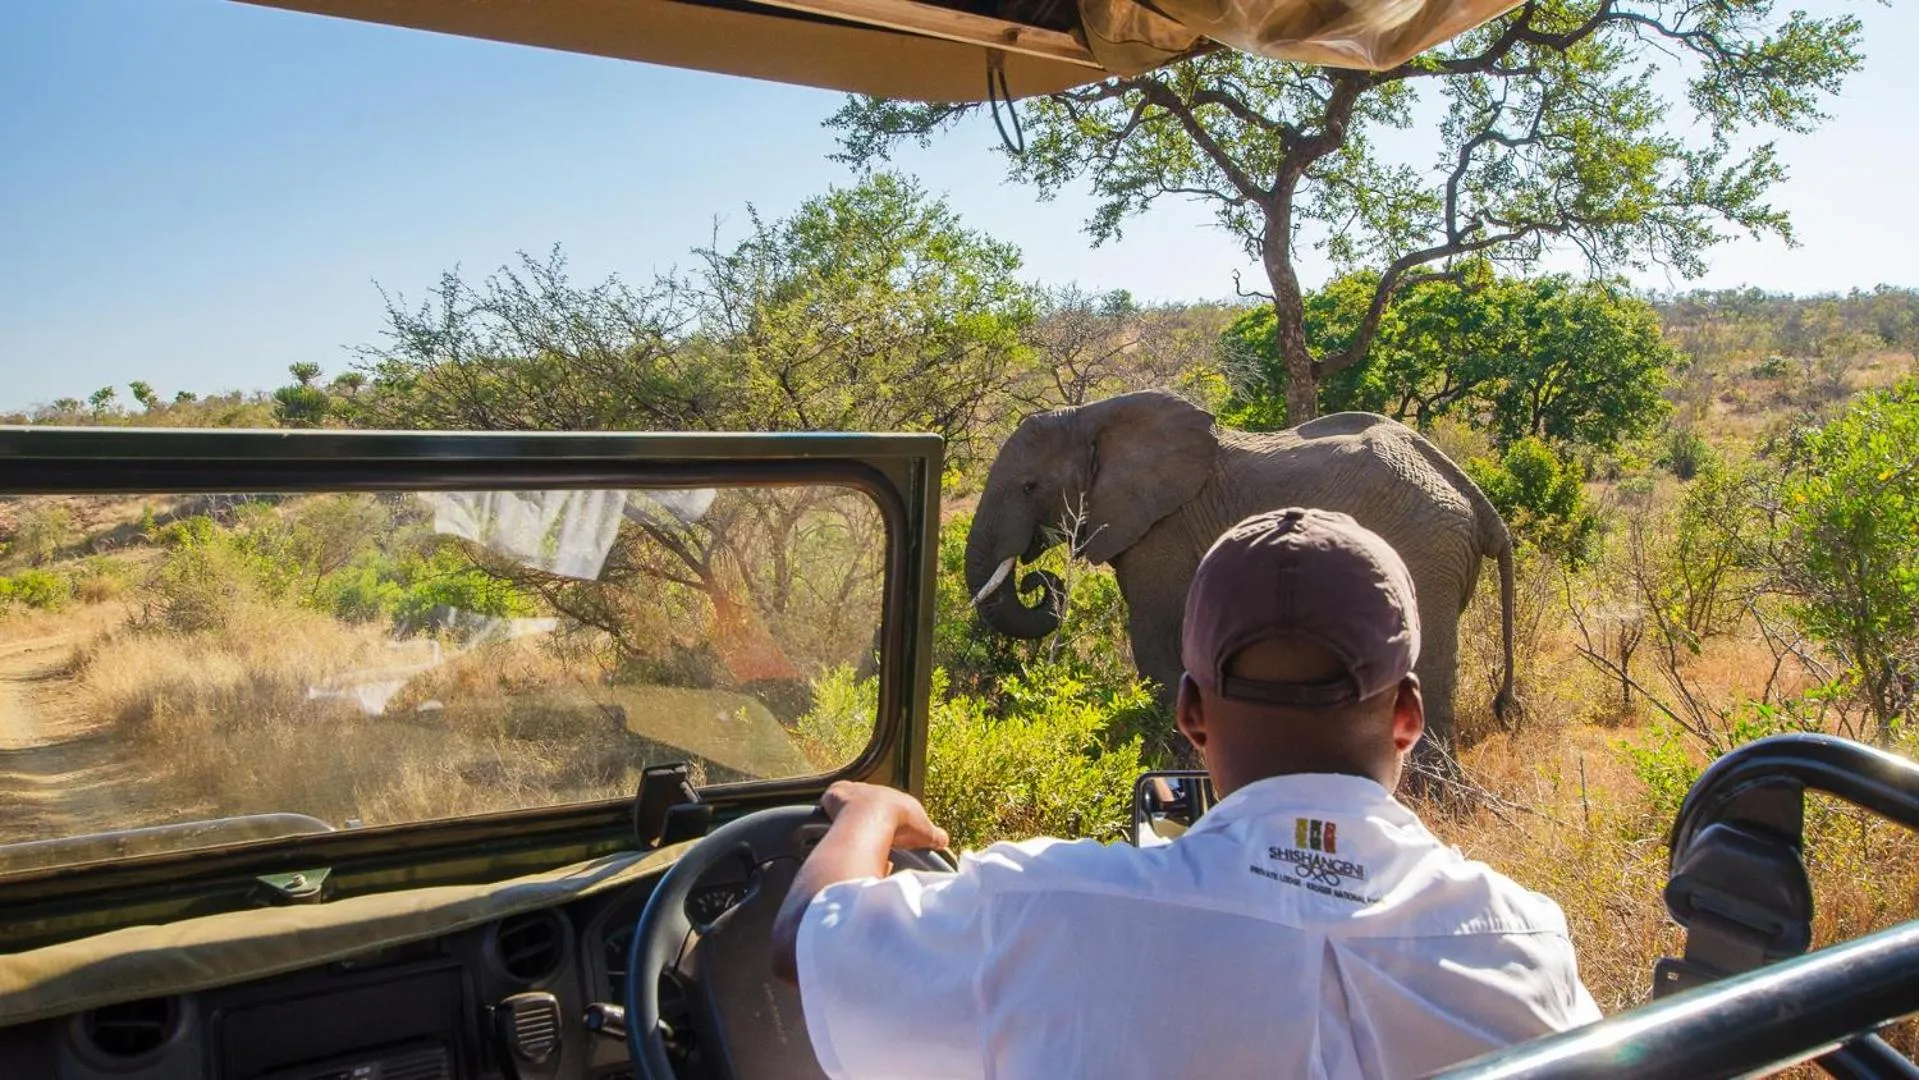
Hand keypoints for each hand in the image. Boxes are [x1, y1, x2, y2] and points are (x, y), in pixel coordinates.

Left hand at [820, 781, 949, 850]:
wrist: (873, 816)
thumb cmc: (901, 822)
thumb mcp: (925, 832)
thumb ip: (935, 836)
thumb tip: (944, 840)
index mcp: (894, 796)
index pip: (893, 806)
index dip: (892, 819)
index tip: (891, 833)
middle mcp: (874, 790)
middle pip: (870, 805)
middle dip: (870, 819)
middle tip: (871, 837)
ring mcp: (852, 792)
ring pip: (850, 803)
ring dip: (851, 817)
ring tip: (853, 836)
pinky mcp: (834, 795)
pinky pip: (831, 803)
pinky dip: (831, 813)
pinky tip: (834, 828)